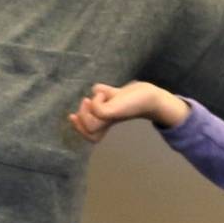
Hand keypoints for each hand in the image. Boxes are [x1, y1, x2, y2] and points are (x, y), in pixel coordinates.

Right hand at [68, 81, 187, 141]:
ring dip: (86, 111)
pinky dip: (96, 100)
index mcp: (106, 121)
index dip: (78, 126)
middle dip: (80, 120)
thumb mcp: (115, 94)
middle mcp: (108, 122)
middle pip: (89, 133)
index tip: (71, 115)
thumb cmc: (135, 96)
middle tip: (86, 103)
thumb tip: (95, 89)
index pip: (89, 133)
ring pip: (90, 126)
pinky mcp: (115, 111)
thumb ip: (105, 93)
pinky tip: (104, 94)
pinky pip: (98, 111)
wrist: (151, 97)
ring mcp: (111, 118)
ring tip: (93, 99)